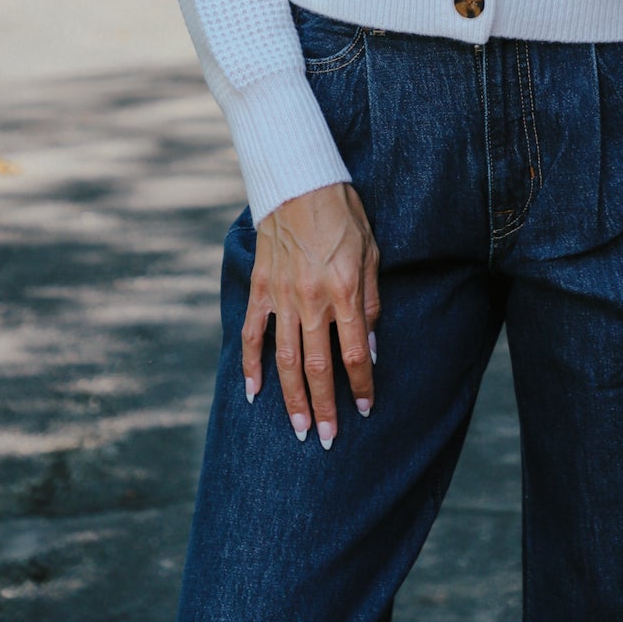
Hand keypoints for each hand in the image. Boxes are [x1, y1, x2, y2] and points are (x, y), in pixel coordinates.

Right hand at [241, 182, 380, 450]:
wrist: (299, 181)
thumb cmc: (343, 214)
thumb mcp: (372, 252)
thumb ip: (371, 301)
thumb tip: (372, 345)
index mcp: (345, 292)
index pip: (355, 354)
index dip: (363, 386)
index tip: (367, 410)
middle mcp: (313, 301)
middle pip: (319, 367)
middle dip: (325, 408)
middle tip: (326, 439)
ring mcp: (283, 297)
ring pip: (285, 361)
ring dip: (292, 399)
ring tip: (297, 429)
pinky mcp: (261, 289)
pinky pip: (254, 334)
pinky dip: (250, 365)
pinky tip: (253, 392)